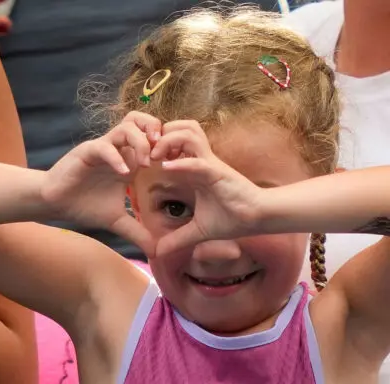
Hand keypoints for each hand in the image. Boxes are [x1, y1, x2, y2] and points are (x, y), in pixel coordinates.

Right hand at [42, 111, 161, 255]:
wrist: (55, 203)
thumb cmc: (84, 206)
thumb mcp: (117, 221)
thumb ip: (137, 232)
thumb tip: (157, 252)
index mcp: (128, 160)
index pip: (151, 137)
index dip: (166, 146)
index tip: (174, 165)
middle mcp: (118, 150)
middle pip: (141, 120)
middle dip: (155, 132)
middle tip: (162, 156)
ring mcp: (103, 148)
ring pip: (126, 127)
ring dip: (140, 143)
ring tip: (144, 165)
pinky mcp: (87, 152)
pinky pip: (104, 147)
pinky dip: (116, 158)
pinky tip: (123, 175)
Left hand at [150, 120, 264, 255]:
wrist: (258, 219)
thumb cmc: (232, 219)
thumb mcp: (198, 232)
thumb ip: (177, 239)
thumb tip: (158, 252)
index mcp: (196, 169)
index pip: (174, 144)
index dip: (157, 144)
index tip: (141, 157)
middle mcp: (202, 161)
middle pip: (180, 128)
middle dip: (160, 134)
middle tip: (146, 150)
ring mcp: (210, 164)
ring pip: (189, 134)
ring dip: (169, 142)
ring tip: (154, 157)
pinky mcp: (218, 173)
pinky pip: (198, 161)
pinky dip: (182, 163)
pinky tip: (166, 168)